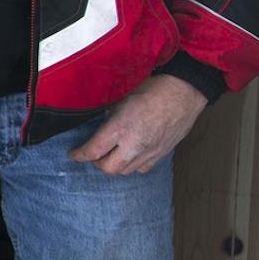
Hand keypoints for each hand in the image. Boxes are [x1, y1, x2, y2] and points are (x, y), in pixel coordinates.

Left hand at [70, 76, 209, 175]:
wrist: (185, 91)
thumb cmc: (154, 88)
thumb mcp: (121, 97)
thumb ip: (109, 116)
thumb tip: (101, 126)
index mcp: (120, 128)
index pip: (92, 151)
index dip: (79, 155)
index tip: (73, 154)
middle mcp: (134, 144)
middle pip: (108, 168)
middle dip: (96, 163)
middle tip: (93, 154)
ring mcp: (150, 152)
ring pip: (125, 171)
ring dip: (115, 165)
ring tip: (111, 154)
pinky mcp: (162, 153)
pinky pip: (143, 169)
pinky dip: (132, 165)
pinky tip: (130, 154)